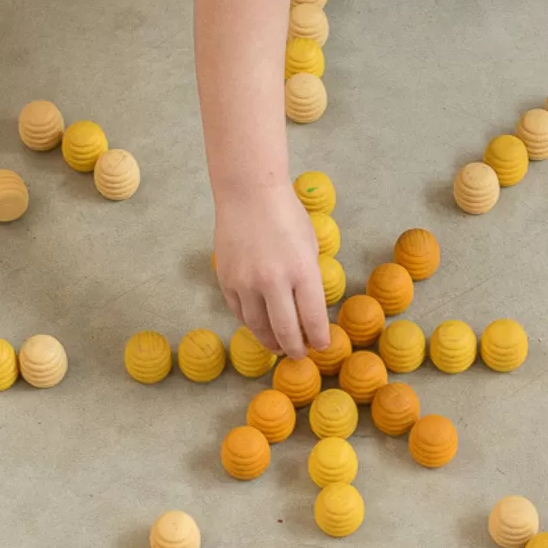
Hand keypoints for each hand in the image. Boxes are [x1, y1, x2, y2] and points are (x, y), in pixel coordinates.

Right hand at [214, 184, 329, 359]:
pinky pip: (240, 312)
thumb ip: (309, 280)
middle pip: (285, 331)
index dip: (318, 339)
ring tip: (279, 346)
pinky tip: (260, 325)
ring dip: (271, 341)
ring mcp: (246, 282)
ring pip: (258, 327)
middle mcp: (273, 281)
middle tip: (300, 355)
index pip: (313, 320)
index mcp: (302, 271)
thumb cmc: (286, 215)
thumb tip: (308, 312)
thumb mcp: (310, 247)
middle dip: (295, 349)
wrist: (249, 193)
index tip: (321, 346)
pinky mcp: (226, 280)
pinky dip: (251, 323)